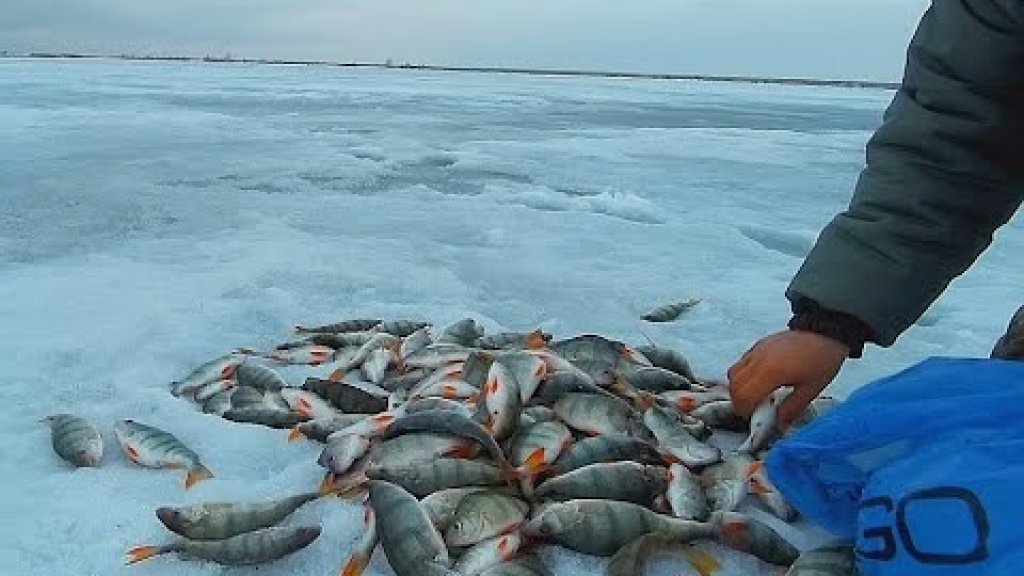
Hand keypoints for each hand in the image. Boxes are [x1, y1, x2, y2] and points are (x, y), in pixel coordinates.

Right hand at [727, 330, 848, 427]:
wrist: (826, 331)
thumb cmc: (821, 360)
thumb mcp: (811, 390)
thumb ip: (792, 409)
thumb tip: (779, 426)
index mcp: (771, 372)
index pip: (744, 396)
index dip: (744, 410)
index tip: (753, 417)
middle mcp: (758, 360)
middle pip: (734, 385)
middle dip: (738, 401)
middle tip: (752, 409)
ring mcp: (756, 350)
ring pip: (733, 372)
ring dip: (738, 388)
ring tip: (754, 396)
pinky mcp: (758, 345)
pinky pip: (741, 362)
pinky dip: (743, 375)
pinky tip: (759, 380)